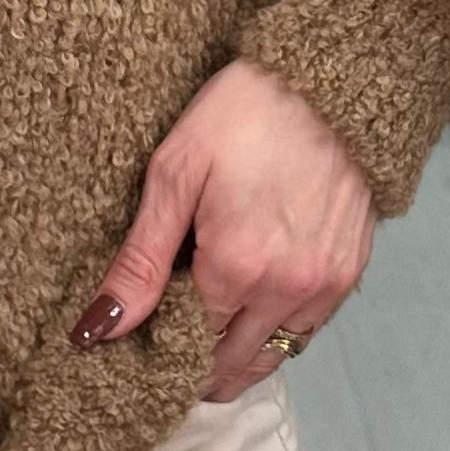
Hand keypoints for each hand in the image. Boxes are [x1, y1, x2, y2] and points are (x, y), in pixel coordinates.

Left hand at [69, 61, 377, 401]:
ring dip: (239, 360)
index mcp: (236, 269)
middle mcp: (286, 290)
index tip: (141, 346)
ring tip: (206, 352)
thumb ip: (140, 260)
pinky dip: (278, 335)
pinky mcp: (351, 272)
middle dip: (198, 371)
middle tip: (168, 361)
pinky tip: (252, 318)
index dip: (162, 350)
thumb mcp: (175, 174)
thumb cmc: (244, 113)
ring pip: (275, 355)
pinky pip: (309, 330)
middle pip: (234, 364)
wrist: (332, 79)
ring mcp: (326, 285)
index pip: (190, 346)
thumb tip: (97, 330)